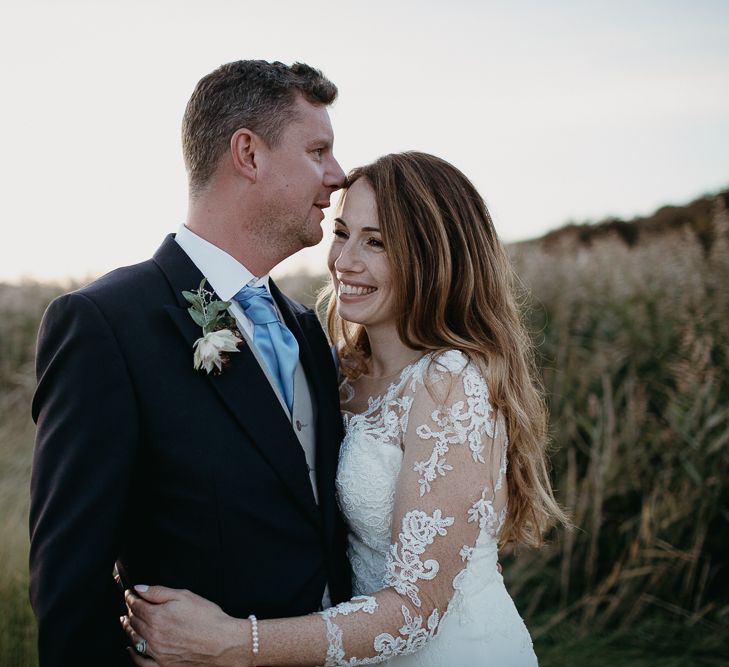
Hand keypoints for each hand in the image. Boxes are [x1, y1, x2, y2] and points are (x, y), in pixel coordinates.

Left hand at [121, 585, 248, 666]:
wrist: (222, 643)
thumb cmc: (207, 618)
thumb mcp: (184, 596)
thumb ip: (159, 592)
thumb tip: (139, 588)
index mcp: (157, 616)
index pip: (136, 605)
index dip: (131, 597)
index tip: (130, 593)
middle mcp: (153, 635)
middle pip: (134, 621)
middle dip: (130, 611)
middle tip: (129, 605)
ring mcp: (156, 652)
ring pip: (134, 639)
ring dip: (128, 629)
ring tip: (126, 621)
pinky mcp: (163, 665)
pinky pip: (141, 662)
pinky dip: (133, 655)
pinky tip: (130, 649)